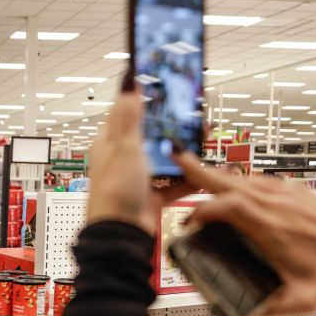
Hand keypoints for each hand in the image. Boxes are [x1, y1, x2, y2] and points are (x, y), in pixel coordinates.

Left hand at [85, 78, 199, 233]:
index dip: (144, 97)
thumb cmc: (114, 191)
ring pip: (166, 158)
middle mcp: (124, 158)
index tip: (162, 84)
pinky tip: (205, 172)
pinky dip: (189, 179)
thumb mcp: (124, 146)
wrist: (121, 235)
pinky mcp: (152, 196)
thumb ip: (129, 115)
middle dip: (172, 125)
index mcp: (110, 143)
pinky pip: (175, 183)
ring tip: (203, 138)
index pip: (127, 112)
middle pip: (151, 135)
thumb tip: (128, 80)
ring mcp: (138, 178)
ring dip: (184, 151)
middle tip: (192, 113)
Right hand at [173, 153, 315, 315]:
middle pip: (229, 180)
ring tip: (195, 169)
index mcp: (271, 228)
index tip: (189, 225)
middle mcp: (275, 205)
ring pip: (242, 177)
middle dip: (199, 170)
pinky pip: (258, 180)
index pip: (226, 207)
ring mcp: (285, 194)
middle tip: (176, 158)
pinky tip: (232, 185)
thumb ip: (267, 308)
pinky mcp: (293, 192)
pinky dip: (238, 180)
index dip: (201, 212)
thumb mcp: (301, 298)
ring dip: (216, 175)